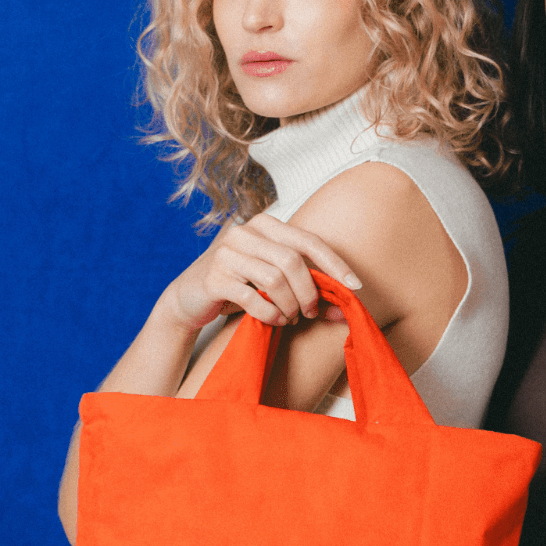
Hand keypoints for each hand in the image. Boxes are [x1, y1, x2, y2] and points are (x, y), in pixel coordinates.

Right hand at [160, 212, 361, 333]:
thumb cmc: (241, 288)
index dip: (334, 264)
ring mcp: (226, 253)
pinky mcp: (214, 277)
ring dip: (289, 305)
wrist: (190, 299)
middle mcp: (244, 232)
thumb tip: (346, 308)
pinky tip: (273, 320)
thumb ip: (307, 288)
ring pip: (275, 279)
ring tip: (290, 317)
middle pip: (292, 261)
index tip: (355, 287)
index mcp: (265, 225)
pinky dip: (270, 314)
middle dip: (309, 292)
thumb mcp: (274, 282)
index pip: (308, 240)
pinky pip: (254, 298)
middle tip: (311, 312)